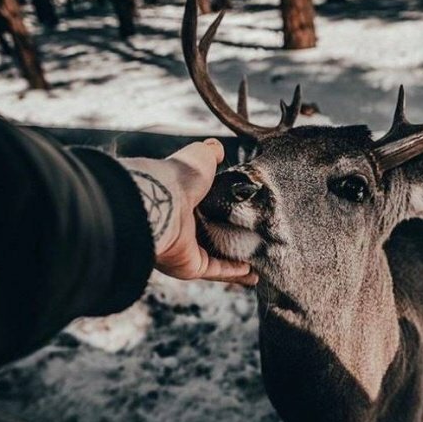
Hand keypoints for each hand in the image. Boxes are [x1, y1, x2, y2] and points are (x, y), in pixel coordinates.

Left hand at [125, 139, 257, 285]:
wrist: (161, 202)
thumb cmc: (178, 177)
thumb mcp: (200, 157)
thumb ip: (210, 154)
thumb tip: (216, 147)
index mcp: (184, 202)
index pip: (209, 208)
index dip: (227, 211)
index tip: (248, 213)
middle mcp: (183, 227)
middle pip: (213, 236)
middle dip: (234, 239)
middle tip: (260, 240)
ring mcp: (185, 249)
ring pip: (216, 258)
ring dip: (238, 263)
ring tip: (261, 263)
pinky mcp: (190, 266)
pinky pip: (216, 271)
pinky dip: (234, 273)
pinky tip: (252, 273)